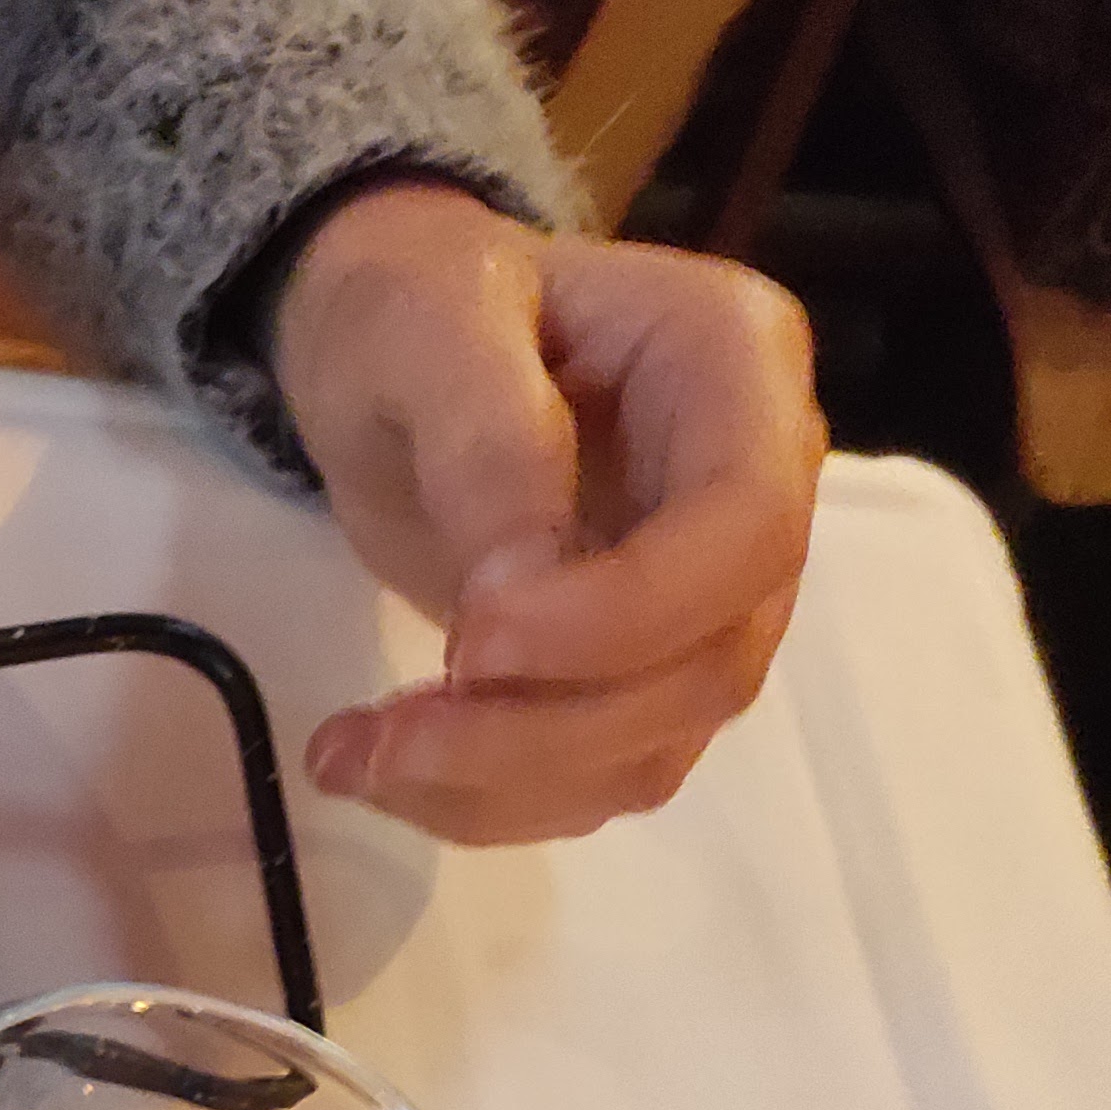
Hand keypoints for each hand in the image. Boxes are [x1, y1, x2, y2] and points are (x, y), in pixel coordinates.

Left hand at [271, 181, 824, 844]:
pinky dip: (486, 804)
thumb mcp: (432, 323)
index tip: (471, 643)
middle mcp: (757, 494)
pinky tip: (380, 770)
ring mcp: (709, 600)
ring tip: (353, 756)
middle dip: (542, 731)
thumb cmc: (422, 305)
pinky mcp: (642, 677)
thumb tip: (520, 594)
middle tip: (384, 736)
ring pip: (654, 747)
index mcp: (738, 370)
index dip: (624, 617)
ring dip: (501, 786)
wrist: (394, 350)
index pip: (748, 531)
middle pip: (709, 666)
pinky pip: (596, 781)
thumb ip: (489, 441)